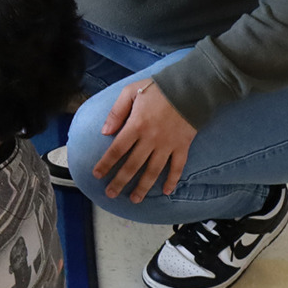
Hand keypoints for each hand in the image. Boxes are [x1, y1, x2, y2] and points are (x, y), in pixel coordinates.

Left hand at [91, 79, 196, 201]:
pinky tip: (167, 192)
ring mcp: (168, 145)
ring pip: (153, 171)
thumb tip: (105, 131)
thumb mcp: (131, 92)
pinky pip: (178, 167)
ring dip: (143, 187)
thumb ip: (117, 112)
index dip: (106, 163)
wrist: (190, 88)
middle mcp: (151, 139)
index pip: (117, 149)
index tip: (96, 175)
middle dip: (120, 181)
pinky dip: (173, 180)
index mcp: (136, 126)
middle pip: (132, 165)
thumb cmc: (158, 88)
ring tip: (134, 199)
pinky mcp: (183, 146)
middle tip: (110, 193)